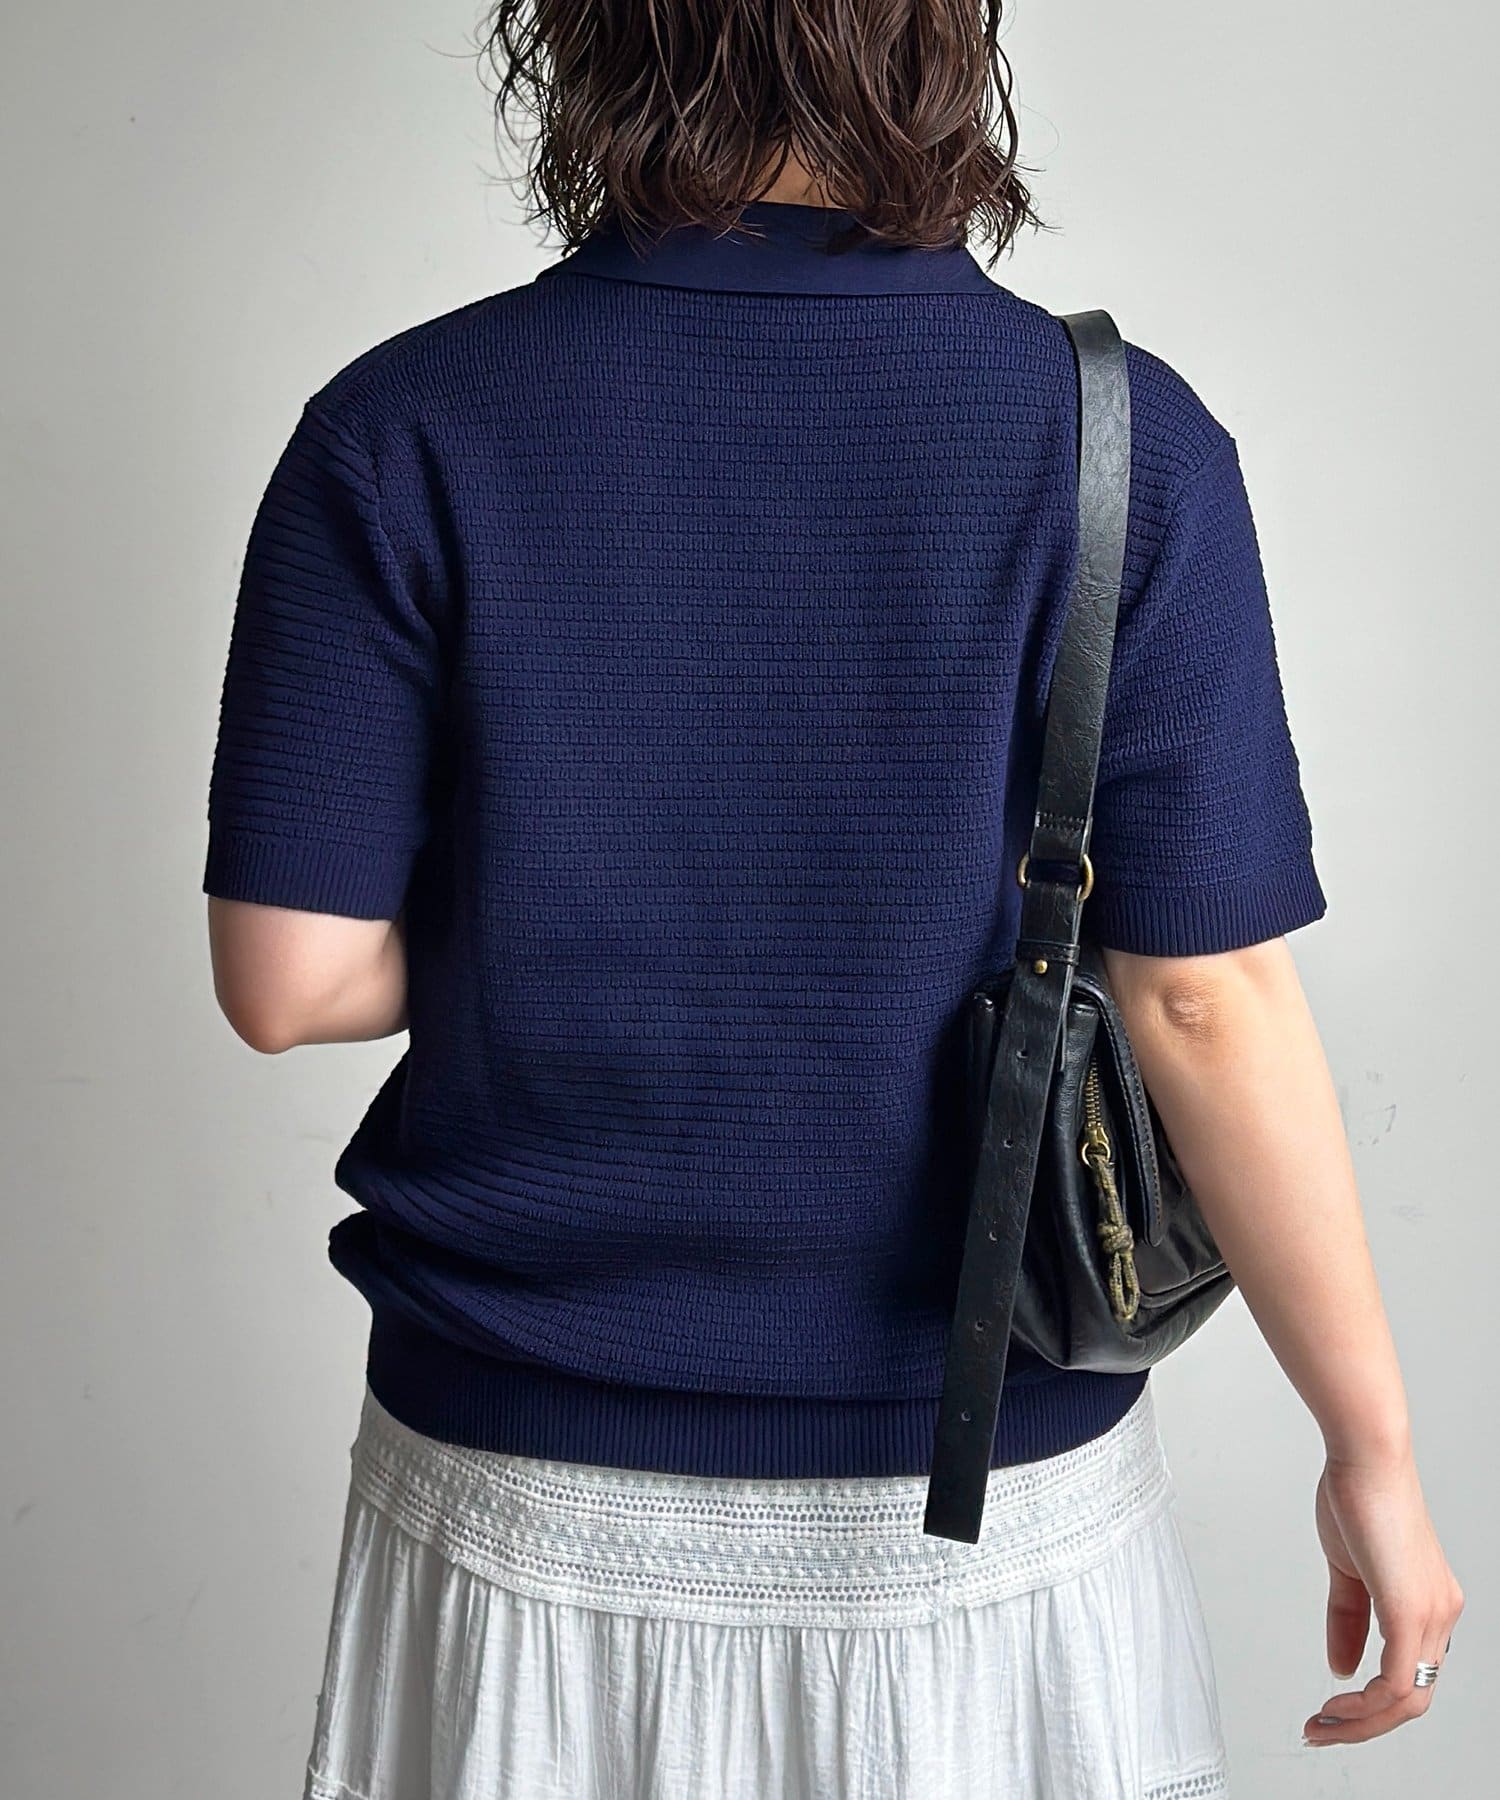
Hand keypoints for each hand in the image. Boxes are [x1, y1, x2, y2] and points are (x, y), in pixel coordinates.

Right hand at [1303, 1448, 1462, 1746]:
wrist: (1365, 1457)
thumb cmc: (1358, 1495)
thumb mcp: (1347, 1570)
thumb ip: (1346, 1620)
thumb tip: (1342, 1668)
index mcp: (1430, 1603)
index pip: (1411, 1674)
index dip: (1372, 1705)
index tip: (1331, 1712)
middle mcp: (1441, 1614)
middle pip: (1414, 1699)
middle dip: (1365, 1726)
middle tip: (1323, 1729)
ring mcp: (1432, 1615)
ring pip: (1408, 1700)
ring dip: (1361, 1723)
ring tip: (1323, 1723)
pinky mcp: (1411, 1611)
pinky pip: (1397, 1683)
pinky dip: (1366, 1706)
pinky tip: (1338, 1706)